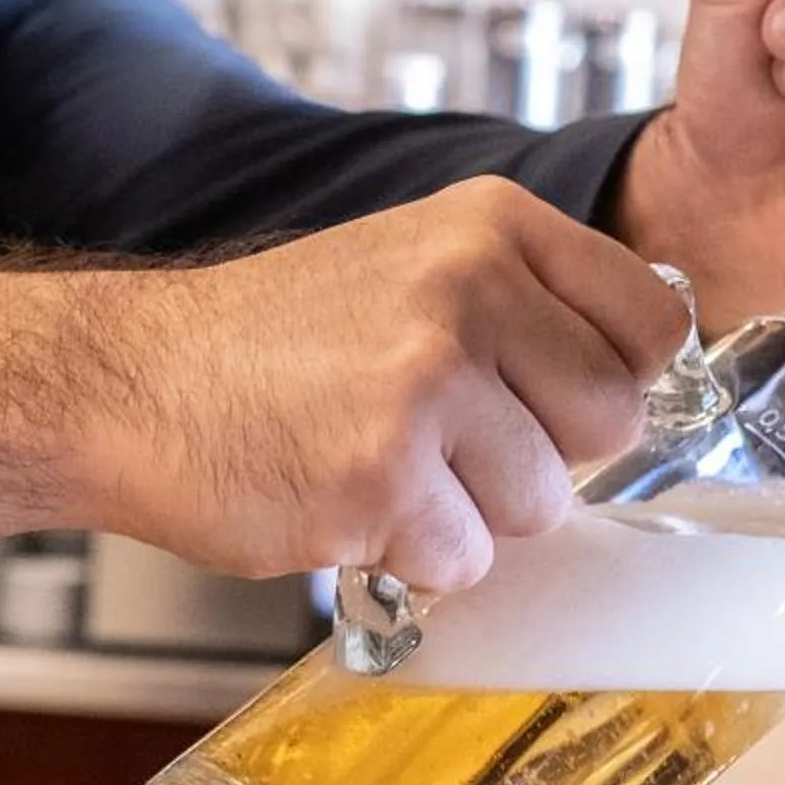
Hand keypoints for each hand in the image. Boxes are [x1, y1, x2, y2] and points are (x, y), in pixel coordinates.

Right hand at [0, 179, 692, 591]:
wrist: (131, 379)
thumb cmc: (276, 342)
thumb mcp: (418, 263)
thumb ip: (529, 305)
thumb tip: (647, 387)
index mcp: (491, 224)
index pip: (653, 321)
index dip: (609, 380)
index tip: (550, 397)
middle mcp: (470, 285)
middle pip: (612, 419)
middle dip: (543, 454)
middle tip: (450, 441)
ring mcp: (427, 379)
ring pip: (543, 502)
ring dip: (471, 513)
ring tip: (383, 465)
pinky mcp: (381, 475)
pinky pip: (466, 561)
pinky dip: (412, 556)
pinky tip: (345, 501)